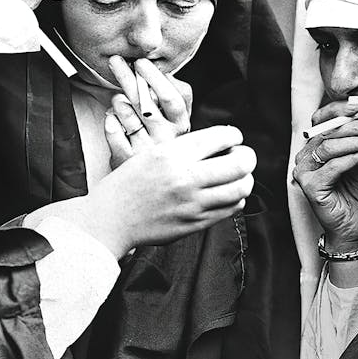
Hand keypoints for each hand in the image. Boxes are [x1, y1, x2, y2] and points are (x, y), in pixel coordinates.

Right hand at [24, 125, 255, 257]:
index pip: (221, 137)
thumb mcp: (151, 154)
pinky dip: (236, 197)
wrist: (110, 220)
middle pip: (240, 163)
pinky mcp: (195, 223)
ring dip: (246, 178)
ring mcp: (193, 204)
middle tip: (242, 155)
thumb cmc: (127, 184)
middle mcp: (185, 178)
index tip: (233, 137)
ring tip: (238, 176)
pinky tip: (226, 193)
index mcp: (172, 155)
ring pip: (241, 188)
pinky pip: (231, 208)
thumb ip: (184, 149)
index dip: (234, 134)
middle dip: (247, 156)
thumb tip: (220, 143)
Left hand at [105, 55, 192, 168]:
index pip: (171, 99)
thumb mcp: (178, 121)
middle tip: (116, 62)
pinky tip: (112, 117)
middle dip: (128, 78)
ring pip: (127, 117)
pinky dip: (109, 120)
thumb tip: (166, 73)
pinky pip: (112, 131)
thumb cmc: (164, 141)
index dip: (155, 78)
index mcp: (181, 127)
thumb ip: (177, 95)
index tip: (141, 62)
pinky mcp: (126, 161)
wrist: (153, 181)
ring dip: (118, 101)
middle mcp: (165, 141)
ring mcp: (145, 152)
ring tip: (118, 98)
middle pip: (145, 104)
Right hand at [292, 101, 357, 249]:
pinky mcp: (310, 186)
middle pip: (330, 131)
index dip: (342, 110)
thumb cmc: (356, 192)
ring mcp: (304, 171)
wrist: (352, 226)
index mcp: (312, 145)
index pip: (322, 118)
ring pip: (332, 146)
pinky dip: (357, 156)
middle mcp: (304, 155)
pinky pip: (335, 165)